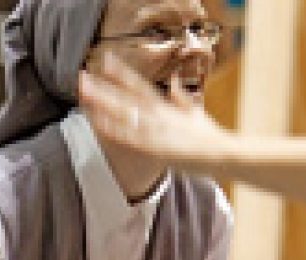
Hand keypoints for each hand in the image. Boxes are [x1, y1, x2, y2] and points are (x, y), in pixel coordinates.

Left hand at [78, 53, 228, 173]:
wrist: (223, 153)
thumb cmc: (212, 137)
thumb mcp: (197, 113)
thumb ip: (182, 98)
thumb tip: (176, 82)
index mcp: (167, 108)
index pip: (140, 87)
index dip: (122, 74)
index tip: (106, 60)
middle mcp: (159, 115)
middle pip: (126, 98)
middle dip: (104, 87)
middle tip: (82, 76)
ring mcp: (156, 130)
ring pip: (124, 114)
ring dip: (103, 103)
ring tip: (84, 93)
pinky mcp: (157, 148)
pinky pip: (130, 138)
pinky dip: (115, 130)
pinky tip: (99, 123)